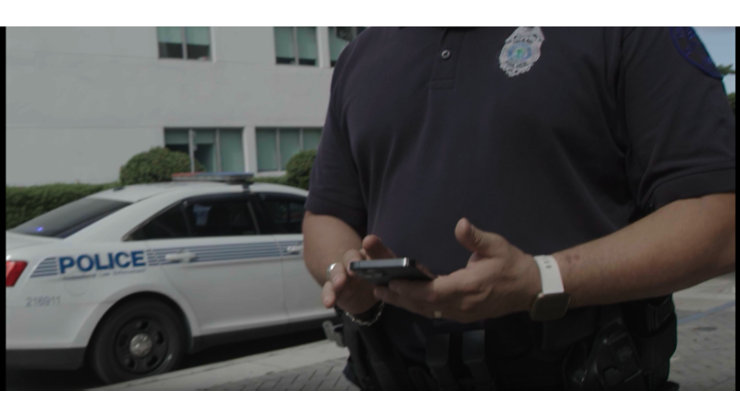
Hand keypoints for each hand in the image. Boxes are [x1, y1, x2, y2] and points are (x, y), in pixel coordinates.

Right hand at [322, 235, 395, 314]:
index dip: (371, 244)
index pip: (370, 246)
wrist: (371, 295)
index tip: (370, 243)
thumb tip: (387, 254)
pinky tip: (329, 302)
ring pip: (336, 272)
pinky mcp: (335, 289)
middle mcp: (353, 261)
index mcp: (370, 254)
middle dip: (352, 260)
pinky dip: (328, 296)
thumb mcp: (389, 272)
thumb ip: (389, 263)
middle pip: (350, 257)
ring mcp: (342, 275)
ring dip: (337, 277)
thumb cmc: (381, 278)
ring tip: (339, 283)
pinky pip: (328, 290)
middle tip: (353, 266)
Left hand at [373, 218, 540, 322]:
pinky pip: (433, 312)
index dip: (410, 290)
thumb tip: (460, 224)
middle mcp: (461, 305)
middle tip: (375, 286)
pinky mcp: (461, 314)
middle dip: (398, 296)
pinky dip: (416, 304)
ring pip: (426, 311)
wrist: (531, 288)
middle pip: (423, 305)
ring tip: (381, 291)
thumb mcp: (497, 246)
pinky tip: (403, 296)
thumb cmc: (513, 264)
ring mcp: (461, 312)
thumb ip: (476, 237)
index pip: (432, 293)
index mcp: (468, 288)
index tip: (391, 282)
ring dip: (403, 302)